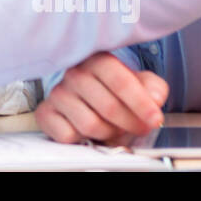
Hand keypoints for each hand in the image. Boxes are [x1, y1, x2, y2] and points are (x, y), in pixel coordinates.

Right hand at [34, 51, 167, 145]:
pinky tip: (88, 131)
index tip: (154, 119)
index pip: (120, 81)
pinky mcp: (46, 113)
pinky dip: (82, 140)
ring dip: (107, 133)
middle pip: (108, 107)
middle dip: (129, 123)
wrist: (88, 101)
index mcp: (98, 61)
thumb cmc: (115, 93)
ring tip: (112, 128)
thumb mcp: (141, 85)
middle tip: (138, 128)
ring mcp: (58, 93)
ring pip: (90, 124)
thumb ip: (153, 88)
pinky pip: (68, 135)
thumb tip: (154, 98)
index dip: (140, 103)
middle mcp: (75, 73)